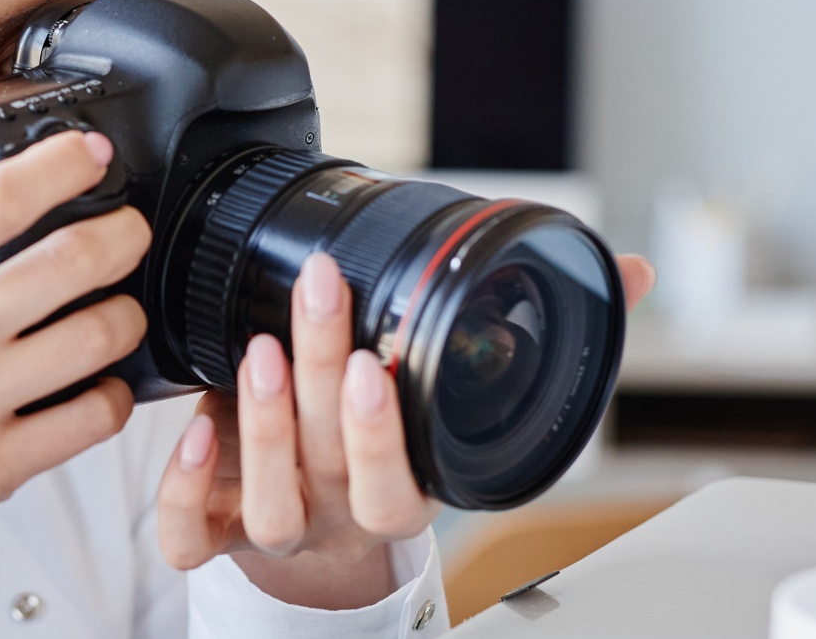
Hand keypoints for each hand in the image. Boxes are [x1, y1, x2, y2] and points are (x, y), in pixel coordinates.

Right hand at [0, 48, 151, 638]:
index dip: (61, 165)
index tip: (94, 152)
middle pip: (66, 264)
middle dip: (122, 235)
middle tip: (127, 228)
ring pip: (95, 340)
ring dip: (127, 311)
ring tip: (117, 299)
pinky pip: (94, 415)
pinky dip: (114, 389)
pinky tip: (98, 374)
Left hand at [156, 251, 656, 608]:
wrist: (327, 543)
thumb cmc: (394, 450)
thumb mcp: (467, 401)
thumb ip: (546, 333)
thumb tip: (630, 272)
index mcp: (404, 489)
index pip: (400, 482)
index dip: (385, 432)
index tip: (380, 362)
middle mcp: (340, 512)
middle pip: (330, 461)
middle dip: (320, 375)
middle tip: (317, 295)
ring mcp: (277, 524)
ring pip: (268, 501)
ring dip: (260, 427)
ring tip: (261, 349)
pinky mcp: (218, 530)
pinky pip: (192, 535)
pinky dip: (185, 491)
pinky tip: (191, 428)